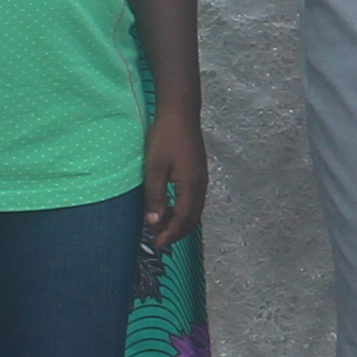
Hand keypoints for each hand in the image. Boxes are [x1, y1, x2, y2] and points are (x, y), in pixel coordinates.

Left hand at [137, 102, 203, 256]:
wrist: (181, 112)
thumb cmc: (165, 138)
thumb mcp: (154, 168)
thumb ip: (155, 196)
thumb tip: (154, 223)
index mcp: (191, 186)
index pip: (183, 220)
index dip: (170, 235)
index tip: (156, 244)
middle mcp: (201, 186)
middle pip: (193, 219)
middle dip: (177, 232)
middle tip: (158, 240)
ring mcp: (202, 178)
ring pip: (195, 210)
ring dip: (180, 222)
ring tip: (161, 226)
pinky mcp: (199, 172)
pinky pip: (194, 200)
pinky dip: (183, 210)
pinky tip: (169, 206)